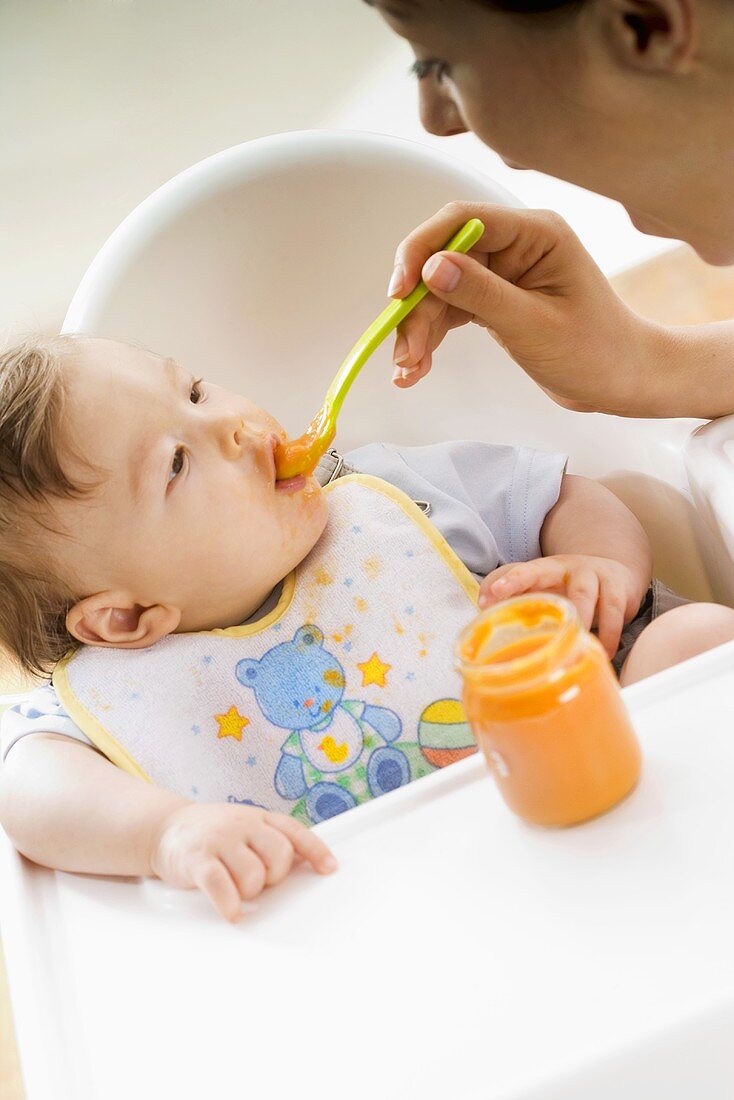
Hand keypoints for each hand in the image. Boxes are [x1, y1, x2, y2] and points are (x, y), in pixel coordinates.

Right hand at [149, 802, 336, 921]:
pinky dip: (229, 903)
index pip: (294, 832)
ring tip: (237, 889)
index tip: (329, 869)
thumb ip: (271, 841)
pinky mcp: (197, 858)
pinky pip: (219, 883)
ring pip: (253, 873)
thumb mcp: (246, 828)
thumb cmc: (212, 833)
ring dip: (250, 891)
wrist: (165, 827)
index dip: (315, 850)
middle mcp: (242, 824)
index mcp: (259, 818)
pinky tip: (231, 912)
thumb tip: (305, 865)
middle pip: (279, 854)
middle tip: (259, 881)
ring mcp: (220, 840)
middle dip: (275, 876)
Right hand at [388, 202, 655, 415]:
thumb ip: (483, 295)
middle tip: (405, 349)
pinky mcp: (494, 300)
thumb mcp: (535, 326)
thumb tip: (431, 269)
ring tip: (408, 369)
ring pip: (440, 289)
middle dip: (417, 305)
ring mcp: (503, 273)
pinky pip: (450, 310)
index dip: (421, 251)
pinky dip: (431, 336)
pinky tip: (417, 366)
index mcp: (535, 233)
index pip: (461, 222)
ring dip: (419, 328)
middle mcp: (515, 245)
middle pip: (442, 259)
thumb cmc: (596, 351)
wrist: (621, 381)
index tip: (399, 292)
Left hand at [479, 554, 644, 658]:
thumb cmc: (569, 587)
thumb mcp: (544, 587)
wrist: (617, 573)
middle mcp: (569, 568)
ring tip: (573, 647)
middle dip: (536, 593)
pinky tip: (604, 653)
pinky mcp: (620, 589)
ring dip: (580, 621)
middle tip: (533, 620)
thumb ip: (513, 594)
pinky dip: (609, 635)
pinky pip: (614, 612)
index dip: (507, 581)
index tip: (491, 596)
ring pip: (585, 595)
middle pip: (547, 573)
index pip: (522, 570)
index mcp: (545, 569)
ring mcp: (596, 576)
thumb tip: (482, 610)